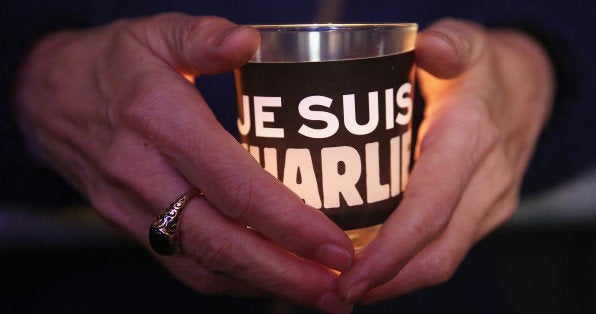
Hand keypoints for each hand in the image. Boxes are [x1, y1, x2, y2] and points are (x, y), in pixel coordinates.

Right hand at [14, 13, 353, 312]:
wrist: (44, 100)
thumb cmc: (111, 64)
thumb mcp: (155, 33)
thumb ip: (203, 37)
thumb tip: (250, 40)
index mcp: (160, 123)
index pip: (233, 186)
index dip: (288, 223)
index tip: (335, 246)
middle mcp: (146, 176)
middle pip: (222, 243)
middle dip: (286, 275)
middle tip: (340, 290)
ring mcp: (134, 209)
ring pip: (204, 265)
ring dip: (265, 286)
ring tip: (318, 294)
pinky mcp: (132, 226)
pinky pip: (185, 266)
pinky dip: (233, 281)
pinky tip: (271, 280)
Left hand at [338, 18, 554, 303]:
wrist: (533, 87)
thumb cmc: (487, 67)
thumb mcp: (467, 42)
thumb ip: (448, 43)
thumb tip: (428, 48)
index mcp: (471, 139)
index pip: (430, 210)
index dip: (391, 251)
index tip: (352, 276)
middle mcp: (487, 180)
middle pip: (438, 252)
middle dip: (388, 282)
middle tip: (339, 293)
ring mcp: (493, 201)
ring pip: (446, 257)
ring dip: (399, 280)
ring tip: (352, 286)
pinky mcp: (489, 211)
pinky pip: (451, 248)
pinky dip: (414, 264)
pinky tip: (380, 264)